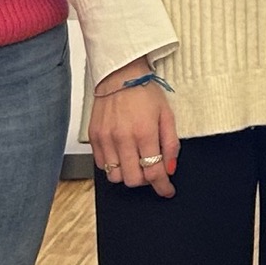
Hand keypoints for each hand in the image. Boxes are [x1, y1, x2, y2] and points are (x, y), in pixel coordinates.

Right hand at [89, 58, 179, 192]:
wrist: (120, 74)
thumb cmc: (145, 92)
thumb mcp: (167, 115)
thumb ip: (171, 144)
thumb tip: (170, 169)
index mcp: (144, 132)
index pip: (153, 173)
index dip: (162, 186)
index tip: (166, 190)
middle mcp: (123, 138)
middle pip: (133, 180)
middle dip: (145, 180)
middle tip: (151, 170)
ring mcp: (106, 138)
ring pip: (115, 177)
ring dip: (128, 174)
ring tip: (135, 161)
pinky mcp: (94, 137)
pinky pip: (101, 165)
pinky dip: (113, 165)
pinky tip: (122, 154)